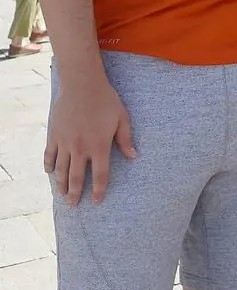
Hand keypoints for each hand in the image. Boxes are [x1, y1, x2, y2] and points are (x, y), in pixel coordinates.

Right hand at [44, 76, 135, 205]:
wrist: (82, 85)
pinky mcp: (54, 135)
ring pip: (61, 170)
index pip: (99, 175)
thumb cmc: (106, 100)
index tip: (96, 201)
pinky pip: (49, 155)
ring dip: (61, 184)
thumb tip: (133, 156)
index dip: (98, 190)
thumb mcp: (122, 118)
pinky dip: (49, 166)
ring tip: (62, 194)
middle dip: (75, 193)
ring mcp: (65, 143)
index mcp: (99, 146)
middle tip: (74, 205)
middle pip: (76, 178)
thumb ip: (126, 139)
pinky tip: (50, 173)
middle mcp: (80, 148)